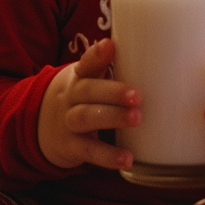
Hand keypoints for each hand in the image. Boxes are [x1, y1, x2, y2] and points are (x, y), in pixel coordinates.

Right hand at [37, 38, 138, 170]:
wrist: (40, 126)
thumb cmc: (83, 97)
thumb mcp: (90, 80)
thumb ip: (118, 69)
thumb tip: (164, 58)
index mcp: (81, 76)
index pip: (87, 62)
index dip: (97, 54)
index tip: (110, 45)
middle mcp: (72, 96)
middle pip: (88, 90)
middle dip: (113, 92)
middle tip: (137, 95)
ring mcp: (68, 121)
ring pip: (86, 117)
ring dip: (112, 117)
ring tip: (136, 119)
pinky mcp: (70, 146)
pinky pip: (88, 150)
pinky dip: (107, 155)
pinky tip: (127, 158)